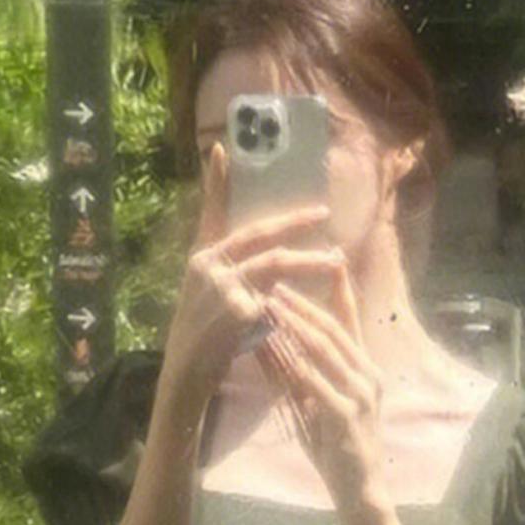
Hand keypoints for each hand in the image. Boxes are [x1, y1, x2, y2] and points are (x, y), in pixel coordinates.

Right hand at [160, 143, 340, 413]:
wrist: (187, 375)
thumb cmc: (205, 336)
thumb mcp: (212, 296)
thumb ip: (236, 272)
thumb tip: (273, 256)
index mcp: (202, 257)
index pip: (212, 213)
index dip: (217, 182)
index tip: (222, 150)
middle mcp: (207, 265)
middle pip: (260, 235)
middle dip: (295, 223)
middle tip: (323, 213)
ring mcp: (219, 287)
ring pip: (276, 265)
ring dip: (310, 262)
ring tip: (337, 261)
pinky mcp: (234, 311)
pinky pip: (275, 302)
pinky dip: (293, 308)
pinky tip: (310, 314)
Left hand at [261, 267, 387, 510]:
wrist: (359, 490)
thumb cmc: (337, 445)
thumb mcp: (316, 402)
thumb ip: (297, 371)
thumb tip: (267, 339)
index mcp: (364, 368)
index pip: (350, 320)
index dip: (338, 288)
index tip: (325, 258)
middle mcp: (368, 374)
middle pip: (334, 328)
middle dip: (303, 303)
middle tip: (276, 282)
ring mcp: (361, 394)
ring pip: (327, 349)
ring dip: (298, 325)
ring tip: (273, 305)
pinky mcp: (347, 415)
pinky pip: (319, 383)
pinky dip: (298, 363)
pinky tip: (279, 349)